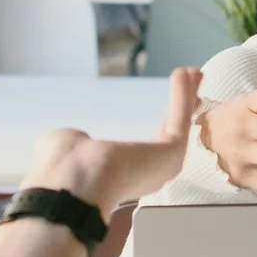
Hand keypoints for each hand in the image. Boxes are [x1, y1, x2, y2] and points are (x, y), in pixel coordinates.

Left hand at [26, 66, 199, 212]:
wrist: (74, 183)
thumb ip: (77, 141)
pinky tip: (185, 74)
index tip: (168, 109)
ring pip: (177, 125)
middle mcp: (147, 174)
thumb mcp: (65, 145)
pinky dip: (182, 95)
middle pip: (170, 134)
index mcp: (122, 177)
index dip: (159, 125)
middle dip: (182, 108)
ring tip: (193, 72)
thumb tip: (78, 136)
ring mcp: (162, 165)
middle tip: (190, 85)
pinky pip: (179, 119)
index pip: (147, 148)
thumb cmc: (62, 169)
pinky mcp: (172, 153)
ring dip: (185, 96)